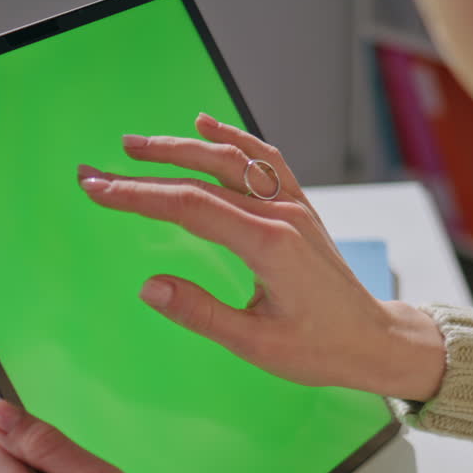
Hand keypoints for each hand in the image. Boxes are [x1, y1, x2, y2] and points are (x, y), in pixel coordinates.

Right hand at [77, 112, 445, 401]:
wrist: (374, 339)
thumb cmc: (322, 347)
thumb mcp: (257, 344)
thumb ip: (201, 314)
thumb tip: (149, 288)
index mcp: (269, 245)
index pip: (189, 207)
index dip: (138, 196)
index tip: (97, 188)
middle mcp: (282, 215)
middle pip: (202, 177)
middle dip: (145, 170)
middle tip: (98, 169)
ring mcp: (294, 206)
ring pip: (232, 160)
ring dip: (181, 147)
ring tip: (136, 146)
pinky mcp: (301, 208)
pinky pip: (266, 161)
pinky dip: (234, 139)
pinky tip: (207, 125)